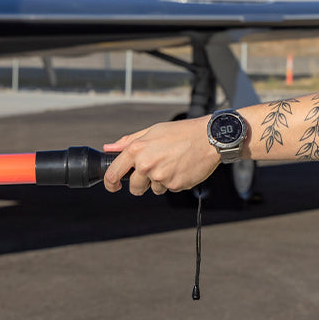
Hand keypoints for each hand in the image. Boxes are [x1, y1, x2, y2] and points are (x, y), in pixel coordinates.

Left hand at [102, 117, 218, 195]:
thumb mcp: (153, 130)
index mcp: (137, 149)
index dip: (110, 183)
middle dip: (140, 183)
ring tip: (172, 163)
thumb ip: (128, 141)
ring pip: (153, 188)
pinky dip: (173, 181)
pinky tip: (181, 168)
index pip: (113, 173)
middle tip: (155, 170)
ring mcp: (160, 177)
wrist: (208, 138)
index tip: (113, 185)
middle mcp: (146, 164)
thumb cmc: (181, 132)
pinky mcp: (174, 185)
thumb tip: (109, 148)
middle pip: (134, 187)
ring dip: (160, 181)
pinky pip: (168, 189)